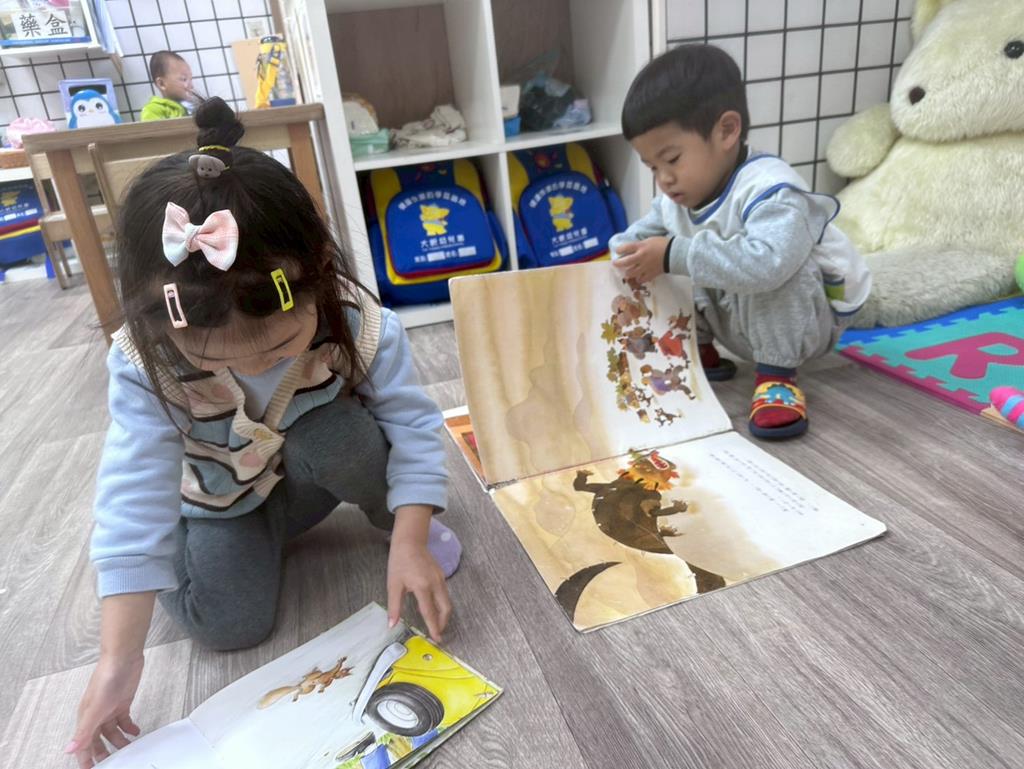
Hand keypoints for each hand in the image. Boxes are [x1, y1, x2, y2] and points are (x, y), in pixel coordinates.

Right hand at [66, 654, 143, 767]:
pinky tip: (135, 732)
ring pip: (112, 732)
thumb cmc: (106, 679)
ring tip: (128, 749)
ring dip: (119, 742)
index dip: (85, 759)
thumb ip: (84, 731)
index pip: (83, 744)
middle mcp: (96, 715)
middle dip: (103, 753)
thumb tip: (69, 750)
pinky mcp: (122, 702)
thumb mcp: (95, 709)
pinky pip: (124, 720)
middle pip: (97, 740)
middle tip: (113, 763)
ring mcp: (109, 708)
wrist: (123, 658)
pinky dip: (129, 728)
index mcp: (86, 718)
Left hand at [387, 506, 452, 642]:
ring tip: (437, 624)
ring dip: (444, 614)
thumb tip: (391, 625)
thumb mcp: (393, 585)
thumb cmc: (399, 562)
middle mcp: (436, 584)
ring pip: (447, 601)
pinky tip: (435, 607)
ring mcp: (441, 579)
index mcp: (423, 587)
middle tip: (438, 633)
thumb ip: (394, 607)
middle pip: (445, 608)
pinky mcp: (442, 575)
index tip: (437, 639)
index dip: (433, 627)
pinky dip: (442, 604)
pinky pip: (445, 594)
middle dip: (443, 623)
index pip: (430, 612)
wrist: (410, 541)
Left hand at [613, 237, 668, 283]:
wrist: (675, 254)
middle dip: (617, 263)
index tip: (618, 251)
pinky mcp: (650, 274)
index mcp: (641, 247)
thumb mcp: (650, 240)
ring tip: (627, 271)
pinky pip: (640, 280)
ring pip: (631, 273)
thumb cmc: (663, 244)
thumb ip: (640, 245)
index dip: (619, 250)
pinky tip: (638, 276)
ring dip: (628, 272)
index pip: (625, 248)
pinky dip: (638, 279)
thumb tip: (632, 249)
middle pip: (625, 262)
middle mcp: (641, 257)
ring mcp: (645, 267)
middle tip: (615, 263)